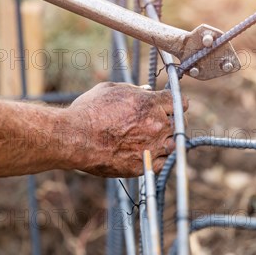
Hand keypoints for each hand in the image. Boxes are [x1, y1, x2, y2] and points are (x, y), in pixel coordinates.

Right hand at [64, 82, 188, 176]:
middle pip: (179, 123)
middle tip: (161, 123)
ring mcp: (152, 146)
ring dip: (167, 141)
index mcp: (151, 103)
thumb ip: (134, 89)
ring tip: (155, 140)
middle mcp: (156, 125)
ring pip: (174, 144)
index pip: (179, 102)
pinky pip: (164, 163)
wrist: (75, 138)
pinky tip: (152, 153)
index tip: (169, 107)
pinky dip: (161, 158)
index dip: (174, 104)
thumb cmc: (89, 111)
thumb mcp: (111, 90)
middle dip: (172, 121)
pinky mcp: (145, 164)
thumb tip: (146, 90)